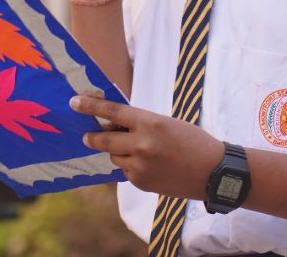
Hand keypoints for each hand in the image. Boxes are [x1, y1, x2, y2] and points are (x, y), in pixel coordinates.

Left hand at [70, 94, 222, 199]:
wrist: (212, 172)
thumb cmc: (191, 140)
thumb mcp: (166, 123)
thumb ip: (140, 123)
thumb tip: (112, 124)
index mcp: (150, 123)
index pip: (113, 111)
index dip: (91, 106)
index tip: (74, 102)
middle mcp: (142, 145)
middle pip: (105, 139)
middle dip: (93, 136)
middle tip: (86, 135)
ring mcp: (140, 166)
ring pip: (114, 157)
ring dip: (119, 152)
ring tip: (140, 150)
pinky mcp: (141, 183)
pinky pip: (125, 171)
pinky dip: (131, 166)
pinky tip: (151, 165)